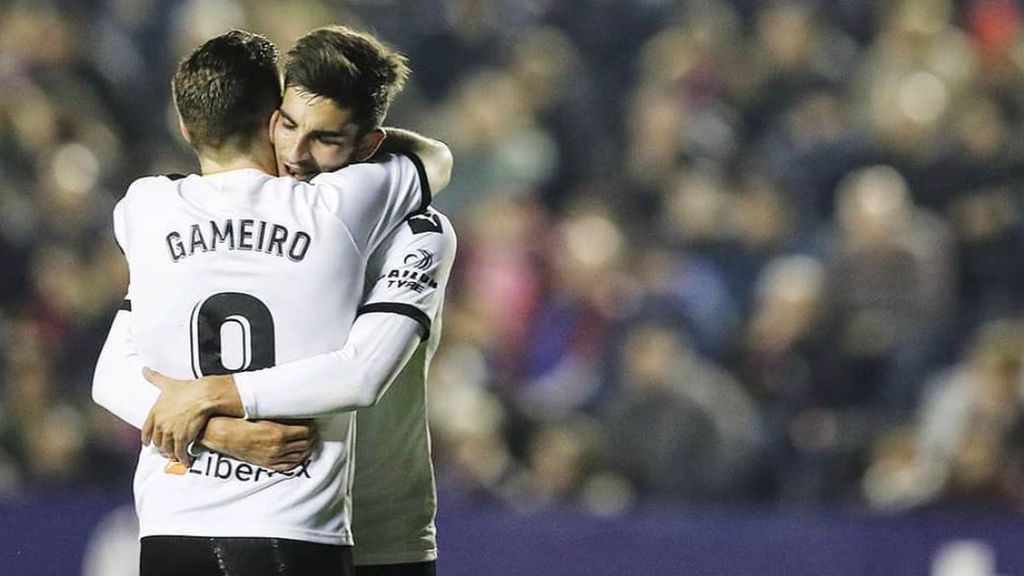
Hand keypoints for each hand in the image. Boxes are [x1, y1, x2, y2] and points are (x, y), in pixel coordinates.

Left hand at [141, 368, 241, 465]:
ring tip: (175, 456)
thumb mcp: (168, 383)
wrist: (202, 396)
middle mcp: (160, 424)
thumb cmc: (187, 389)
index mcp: (155, 412)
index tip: (148, 443)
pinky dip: (182, 458)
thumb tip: (144, 369)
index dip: (147, 438)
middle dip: (161, 447)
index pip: (146, 430)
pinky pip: (179, 452)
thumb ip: (154, 378)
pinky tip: (186, 460)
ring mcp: (170, 432)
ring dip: (171, 453)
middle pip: (157, 441)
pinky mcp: (182, 438)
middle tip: (165, 450)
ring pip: (167, 448)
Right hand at [201, 417, 318, 471]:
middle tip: (313, 429)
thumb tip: (297, 412)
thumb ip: (282, 415)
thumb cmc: (243, 420)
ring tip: (309, 440)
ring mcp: (273, 457)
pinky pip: (289, 465)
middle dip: (312, 436)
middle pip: (305, 443)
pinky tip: (300, 454)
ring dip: (307, 447)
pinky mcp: (267, 463)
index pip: (306, 431)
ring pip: (299, 454)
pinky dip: (298, 459)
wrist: (225, 433)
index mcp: (279, 432)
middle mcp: (278, 447)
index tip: (313, 421)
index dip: (312, 425)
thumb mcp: (265, 414)